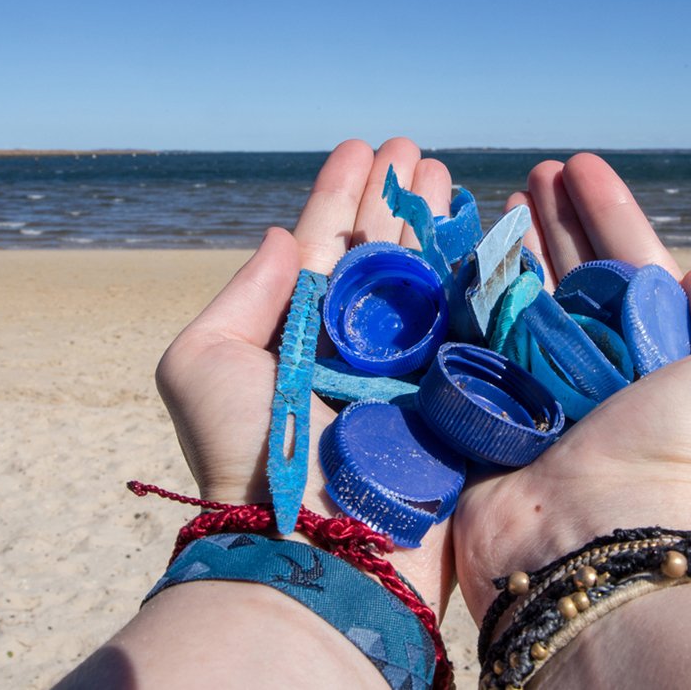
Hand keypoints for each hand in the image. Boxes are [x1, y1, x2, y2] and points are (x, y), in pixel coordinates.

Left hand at [153, 136, 456, 612]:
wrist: (314, 544)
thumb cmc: (248, 454)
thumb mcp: (202, 363)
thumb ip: (242, 295)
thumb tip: (282, 236)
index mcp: (300, 332)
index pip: (326, 246)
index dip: (342, 193)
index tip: (361, 146)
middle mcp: (356, 344)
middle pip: (384, 254)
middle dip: (397, 198)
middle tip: (415, 149)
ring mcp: (409, 368)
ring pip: (429, 277)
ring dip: (437, 222)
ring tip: (446, 173)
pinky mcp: (455, 395)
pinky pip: (472, 322)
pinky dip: (480, 274)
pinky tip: (489, 230)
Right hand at [452, 152, 690, 617]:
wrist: (608, 540)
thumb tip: (690, 286)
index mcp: (672, 362)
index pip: (638, 268)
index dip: (610, 214)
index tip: (581, 167)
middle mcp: (610, 376)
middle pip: (579, 277)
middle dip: (561, 221)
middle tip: (536, 173)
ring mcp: (545, 396)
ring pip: (528, 303)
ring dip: (517, 248)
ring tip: (504, 197)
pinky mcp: (491, 415)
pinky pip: (480, 341)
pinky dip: (474, 298)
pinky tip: (465, 255)